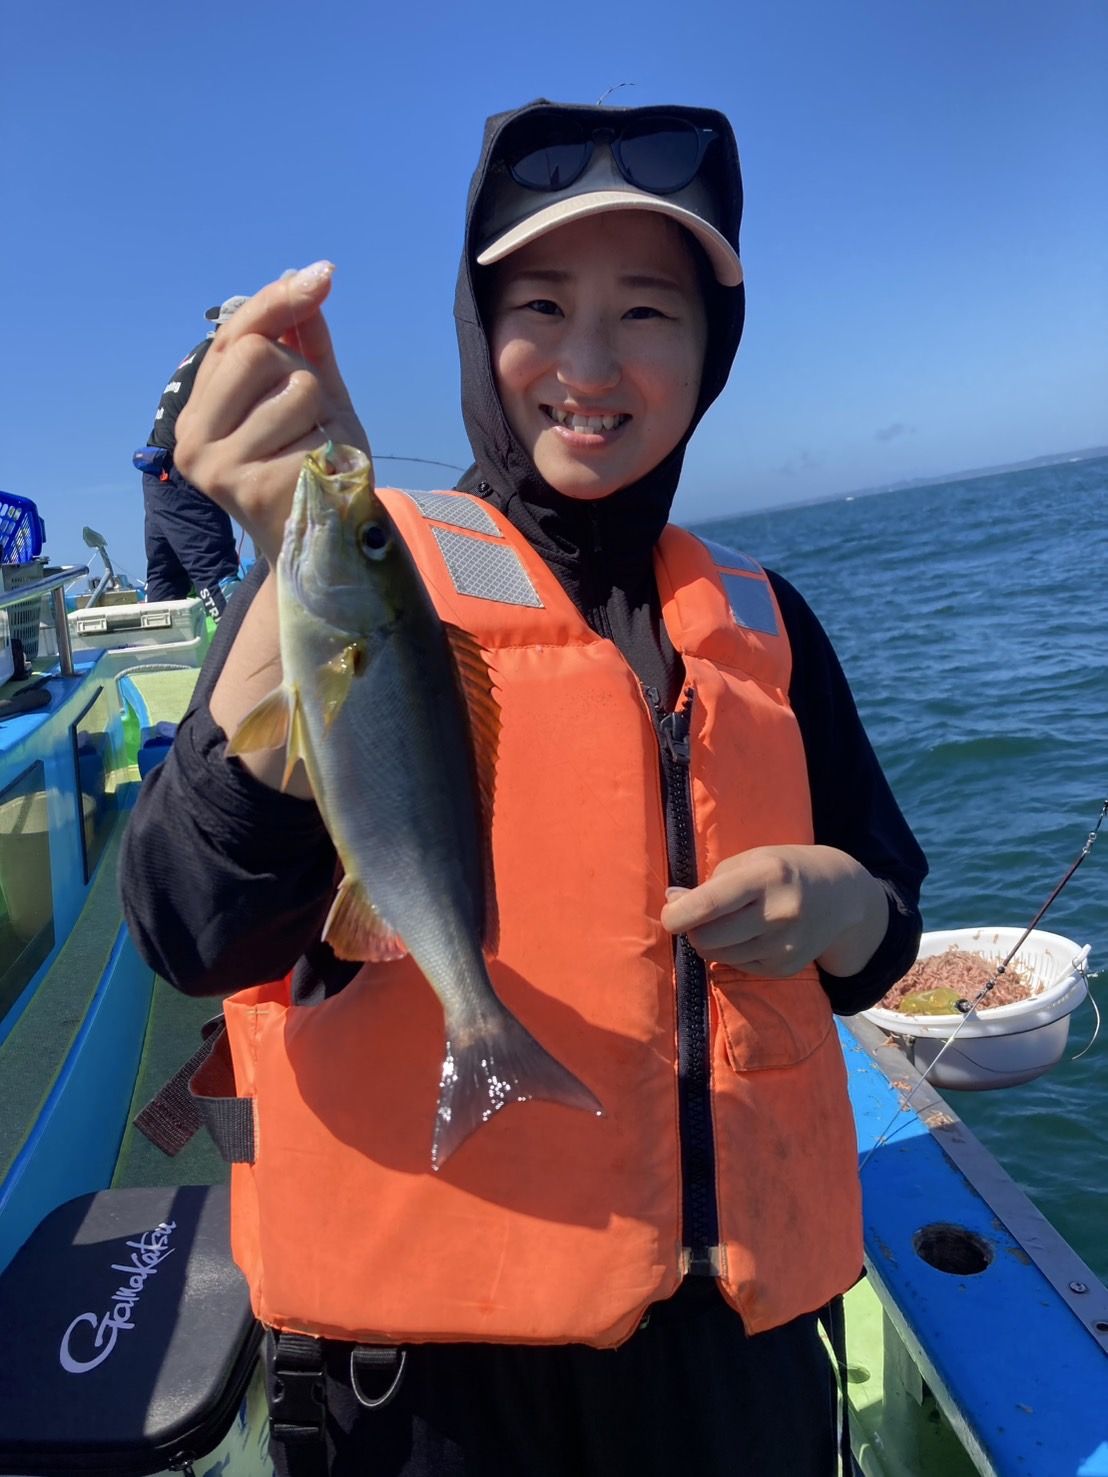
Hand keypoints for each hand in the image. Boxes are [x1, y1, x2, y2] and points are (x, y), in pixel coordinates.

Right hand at [174, 262, 369, 564]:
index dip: (278, 301)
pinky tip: (321, 477)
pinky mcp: (250, 486)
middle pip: (260, 352)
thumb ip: (306, 346)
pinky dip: (333, 450)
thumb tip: (309, 280)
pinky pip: (313, 431)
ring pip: (295, 388)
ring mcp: (216, 464)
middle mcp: (193, 435)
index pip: (235, 333)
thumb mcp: (314, 400)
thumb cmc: (312, 467)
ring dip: (324, 416)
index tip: (323, 275)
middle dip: (302, 376)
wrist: (322, 543)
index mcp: (200, 408)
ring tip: (315, 453)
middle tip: (310, 421)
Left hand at [659, 845, 887, 977]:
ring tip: (728, 922)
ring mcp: (784, 945)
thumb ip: (710, 883)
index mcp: (765, 877)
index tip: (668, 915)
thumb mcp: (751, 860)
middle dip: (691, 929)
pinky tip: (750, 934)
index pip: (709, 904)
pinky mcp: (785, 968)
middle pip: (708, 937)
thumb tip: (672, 902)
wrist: (841, 896)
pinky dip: (732, 952)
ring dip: (711, 941)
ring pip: (719, 955)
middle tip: (694, 917)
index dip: (677, 914)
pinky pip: (737, 965)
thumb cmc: (784, 869)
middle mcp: (777, 913)